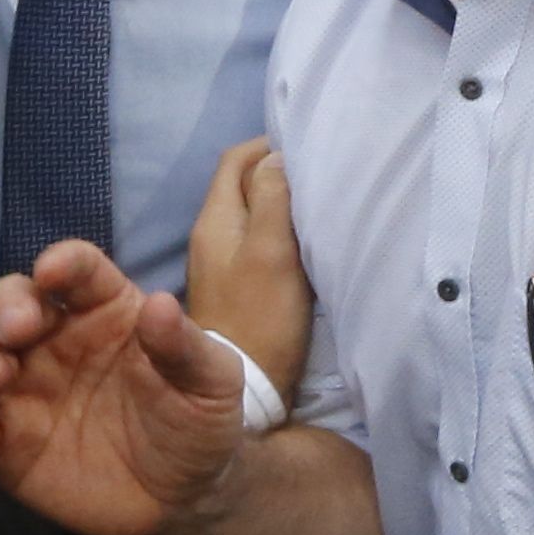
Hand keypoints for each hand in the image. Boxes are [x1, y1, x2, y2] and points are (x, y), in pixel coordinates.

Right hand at [0, 237, 255, 534]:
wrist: (187, 500)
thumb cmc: (198, 422)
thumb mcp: (211, 383)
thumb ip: (185, 347)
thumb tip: (159, 303)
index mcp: (106, 311)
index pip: (77, 271)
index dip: (62, 263)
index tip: (54, 271)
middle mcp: (54, 341)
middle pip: (11, 302)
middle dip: (3, 305)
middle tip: (15, 329)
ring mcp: (24, 392)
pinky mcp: (4, 447)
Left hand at [182, 138, 310, 389]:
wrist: (246, 388)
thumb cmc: (261, 318)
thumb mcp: (272, 252)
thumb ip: (274, 199)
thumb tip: (279, 156)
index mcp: (215, 221)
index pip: (236, 160)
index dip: (270, 146)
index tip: (311, 148)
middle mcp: (212, 236)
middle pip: (242, 183)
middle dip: (277, 170)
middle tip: (321, 172)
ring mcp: (223, 263)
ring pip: (252, 213)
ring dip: (282, 201)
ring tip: (320, 201)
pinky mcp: (239, 286)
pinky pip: (259, 241)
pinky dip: (282, 230)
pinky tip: (308, 240)